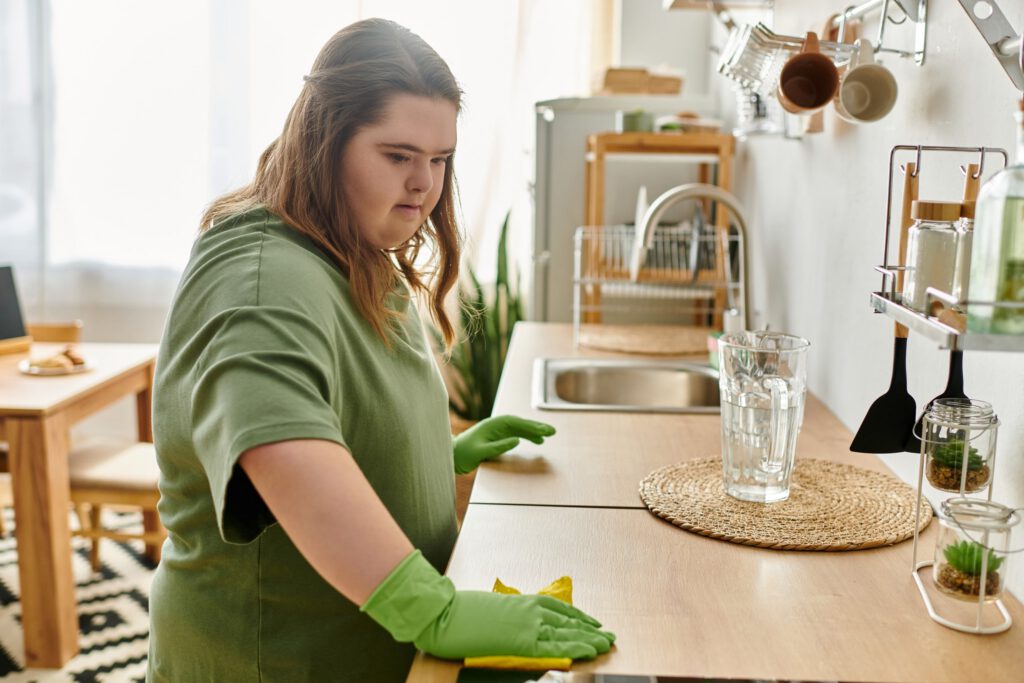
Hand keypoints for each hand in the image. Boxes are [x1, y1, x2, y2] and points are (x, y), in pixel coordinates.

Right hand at [361, 551, 614, 660]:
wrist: (444, 614)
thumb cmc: (462, 611)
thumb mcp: (493, 609)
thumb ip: (513, 616)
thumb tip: (523, 625)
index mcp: (523, 602)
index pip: (560, 610)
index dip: (579, 618)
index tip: (593, 623)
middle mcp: (530, 611)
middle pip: (568, 622)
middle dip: (590, 630)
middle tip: (609, 636)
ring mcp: (527, 626)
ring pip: (566, 634)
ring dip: (588, 640)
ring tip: (605, 645)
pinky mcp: (522, 642)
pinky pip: (553, 647)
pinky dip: (572, 649)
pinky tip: (587, 652)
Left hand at [452, 415, 555, 473]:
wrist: (450, 455)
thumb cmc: (463, 454)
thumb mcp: (480, 452)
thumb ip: (498, 446)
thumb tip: (517, 440)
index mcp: (492, 425)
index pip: (516, 423)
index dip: (531, 426)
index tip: (544, 431)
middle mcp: (496, 426)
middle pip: (520, 424)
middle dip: (536, 427)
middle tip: (552, 431)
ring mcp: (497, 431)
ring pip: (520, 429)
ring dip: (534, 432)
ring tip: (547, 436)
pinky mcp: (497, 438)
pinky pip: (516, 435)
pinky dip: (527, 437)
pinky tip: (536, 442)